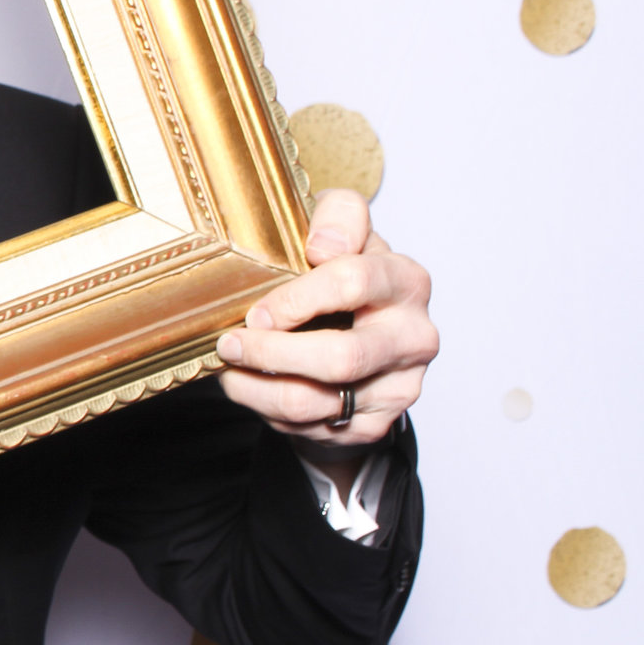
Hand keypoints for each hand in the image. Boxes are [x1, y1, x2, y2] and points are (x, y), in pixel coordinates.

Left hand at [216, 190, 436, 463]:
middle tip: (229, 343)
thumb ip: (337, 216)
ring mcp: (399, 387)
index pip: (354, 281)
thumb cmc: (338, 276)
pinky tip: (253, 386)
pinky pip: (310, 428)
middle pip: (341, 358)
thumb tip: (323, 244)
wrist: (356, 336)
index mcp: (406, 280)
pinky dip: (267, 410)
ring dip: (255, 386)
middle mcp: (414, 336)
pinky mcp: (376, 425)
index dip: (297, 298)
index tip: (257, 310)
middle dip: (271, 353)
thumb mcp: (337, 229)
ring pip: (314, 401)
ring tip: (229, 365)